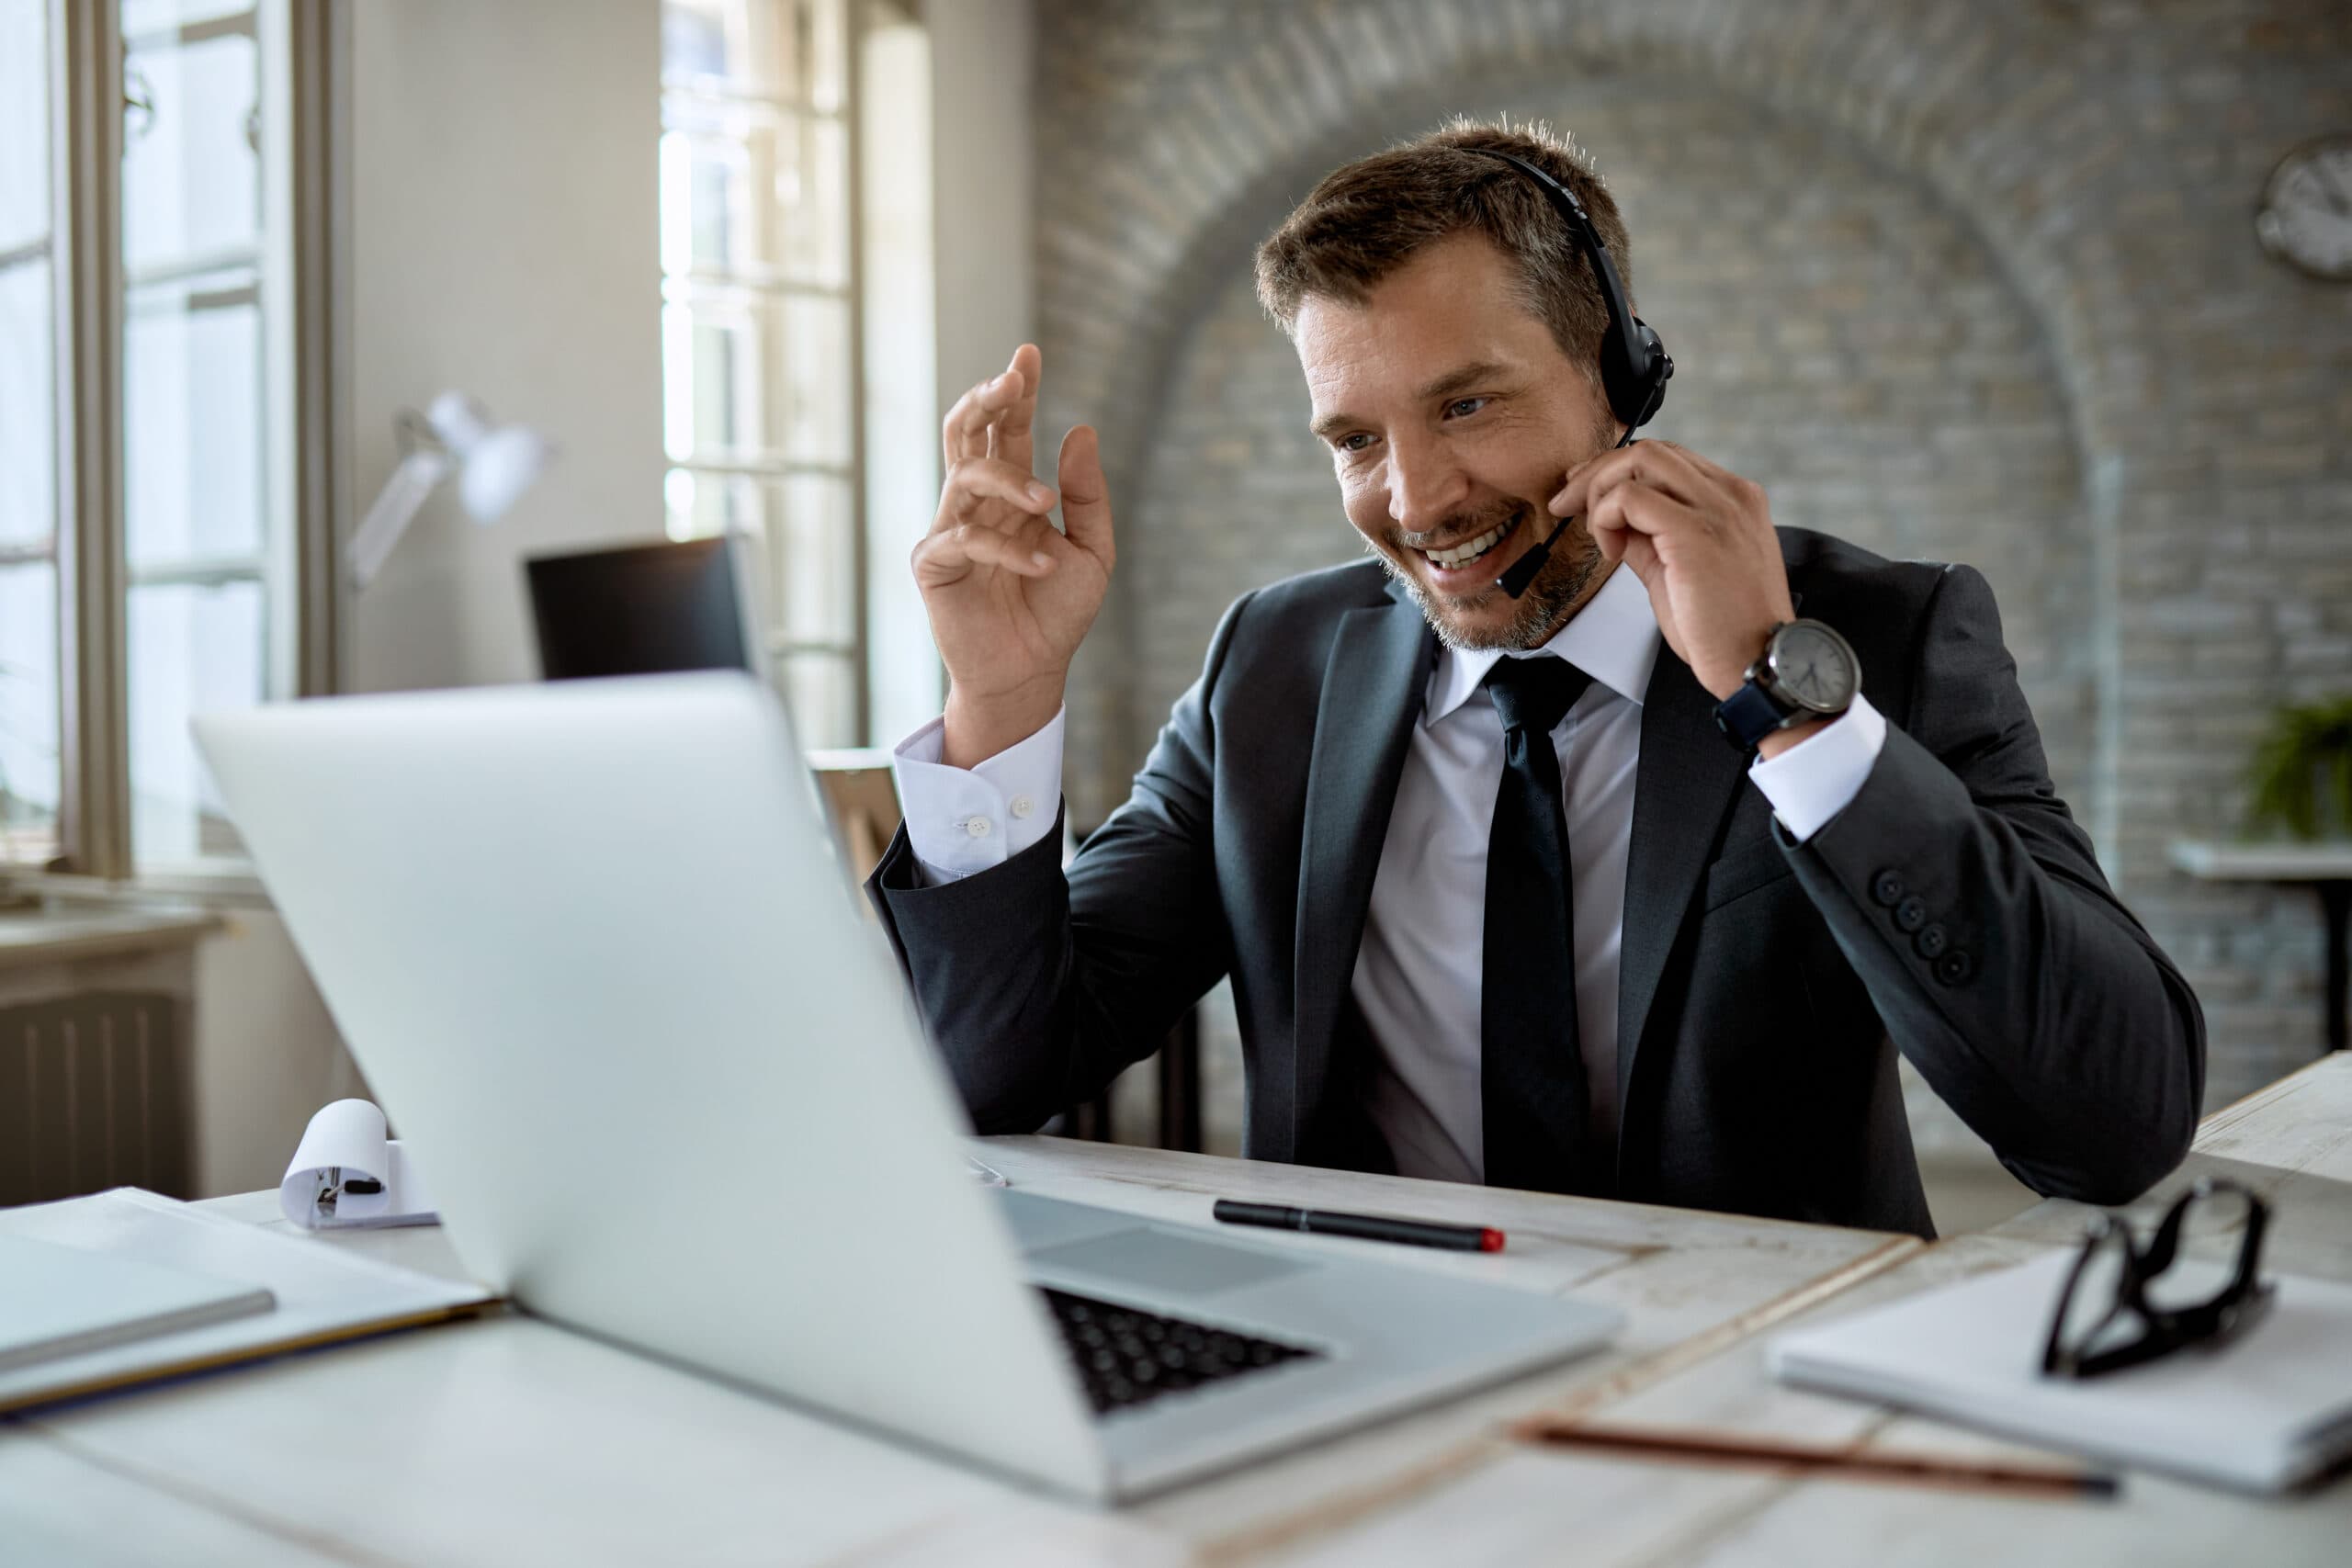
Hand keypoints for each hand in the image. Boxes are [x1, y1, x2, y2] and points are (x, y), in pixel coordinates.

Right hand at [912, 344, 1115, 766]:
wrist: (1032, 672)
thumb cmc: (1056, 613)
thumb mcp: (1093, 551)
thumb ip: (1088, 495)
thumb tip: (1080, 430)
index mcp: (1011, 492)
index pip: (1008, 429)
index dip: (1016, 391)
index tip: (1029, 354)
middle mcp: (976, 502)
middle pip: (967, 432)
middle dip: (987, 399)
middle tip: (1013, 378)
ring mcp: (951, 529)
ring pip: (965, 474)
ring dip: (1009, 479)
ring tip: (1045, 503)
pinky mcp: (934, 565)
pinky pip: (963, 537)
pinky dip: (1006, 546)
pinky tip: (1042, 562)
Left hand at [1549, 441, 1793, 704]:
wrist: (1757, 661)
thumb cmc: (1723, 628)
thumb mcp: (1678, 570)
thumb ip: (1649, 538)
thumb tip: (1612, 521)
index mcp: (1733, 499)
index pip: (1668, 459)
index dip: (1618, 469)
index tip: (1584, 493)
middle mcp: (1730, 494)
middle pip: (1650, 450)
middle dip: (1598, 472)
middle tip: (1567, 504)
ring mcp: (1717, 508)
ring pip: (1640, 461)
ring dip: (1600, 491)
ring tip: (1598, 535)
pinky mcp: (1695, 531)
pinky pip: (1630, 497)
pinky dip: (1606, 517)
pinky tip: (1612, 552)